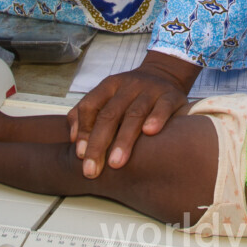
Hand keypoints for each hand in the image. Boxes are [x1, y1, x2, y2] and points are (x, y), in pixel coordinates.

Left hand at [67, 50, 196, 177]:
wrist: (164, 75)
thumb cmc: (130, 95)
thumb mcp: (108, 97)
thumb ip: (87, 115)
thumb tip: (75, 142)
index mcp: (109, 85)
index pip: (90, 106)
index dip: (83, 131)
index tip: (80, 156)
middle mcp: (129, 85)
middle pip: (110, 114)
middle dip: (99, 144)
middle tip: (92, 170)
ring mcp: (151, 89)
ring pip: (135, 114)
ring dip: (124, 139)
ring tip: (116, 163)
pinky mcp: (172, 96)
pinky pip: (163, 106)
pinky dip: (157, 118)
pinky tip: (149, 132)